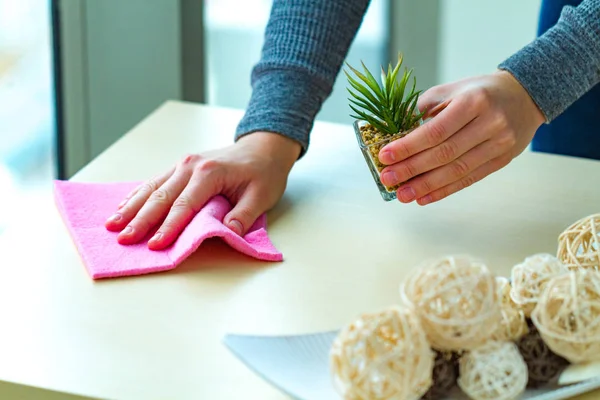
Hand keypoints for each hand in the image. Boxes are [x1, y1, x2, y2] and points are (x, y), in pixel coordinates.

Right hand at [104, 132, 300, 249]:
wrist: (263, 148)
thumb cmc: (264, 172)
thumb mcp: (262, 195)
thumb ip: (244, 216)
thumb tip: (228, 234)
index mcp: (209, 173)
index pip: (184, 205)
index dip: (169, 227)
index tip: (155, 245)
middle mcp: (190, 166)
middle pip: (160, 196)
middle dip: (140, 220)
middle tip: (123, 239)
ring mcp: (183, 164)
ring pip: (151, 187)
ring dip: (131, 207)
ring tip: (112, 225)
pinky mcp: (180, 167)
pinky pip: (154, 181)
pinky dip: (137, 195)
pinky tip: (123, 206)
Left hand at [377, 70, 544, 204]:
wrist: (524, 95)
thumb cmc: (479, 92)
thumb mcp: (451, 90)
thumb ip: (423, 110)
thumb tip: (395, 137)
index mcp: (473, 101)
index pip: (436, 130)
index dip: (409, 146)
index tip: (385, 156)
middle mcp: (490, 123)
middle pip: (445, 153)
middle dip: (412, 169)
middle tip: (388, 179)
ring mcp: (499, 144)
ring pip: (457, 170)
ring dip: (426, 186)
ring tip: (403, 194)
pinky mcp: (502, 160)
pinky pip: (469, 179)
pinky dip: (444, 190)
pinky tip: (424, 197)